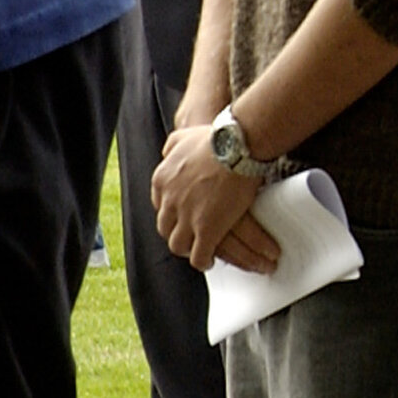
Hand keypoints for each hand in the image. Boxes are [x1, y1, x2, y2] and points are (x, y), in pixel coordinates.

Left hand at [150, 121, 283, 272]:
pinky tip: (210, 261)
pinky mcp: (207, 230)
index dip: (173, 214)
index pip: (161, 206)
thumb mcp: (184, 136)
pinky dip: (203, 261)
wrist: (236, 146)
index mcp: (162, 181)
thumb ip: (173, 145)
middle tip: (190, 236)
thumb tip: (167, 151)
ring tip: (199, 252)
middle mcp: (169, 202)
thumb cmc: (217, 138)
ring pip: (179, 245)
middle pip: (166, 228)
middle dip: (178, 234)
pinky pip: (200, 256)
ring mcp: (187, 218)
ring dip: (189, 250)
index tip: (182, 216)